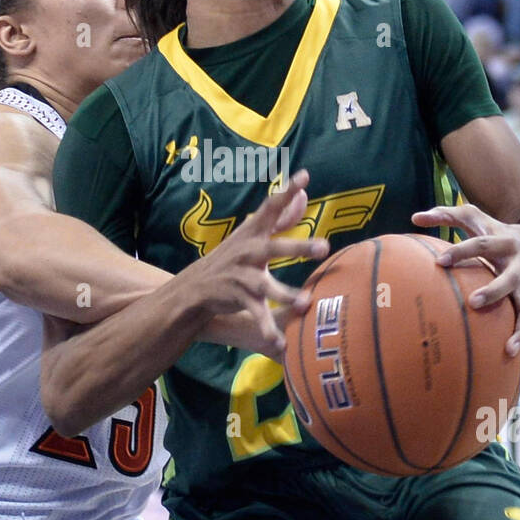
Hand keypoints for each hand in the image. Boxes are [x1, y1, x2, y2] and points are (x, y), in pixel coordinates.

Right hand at [182, 169, 327, 357]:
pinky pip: (256, 314)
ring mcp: (241, 275)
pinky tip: (281, 343)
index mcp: (253, 233)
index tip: (304, 176)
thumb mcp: (254, 235)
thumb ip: (281, 217)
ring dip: (285, 293)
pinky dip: (268, 329)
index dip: (287, 192)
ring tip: (305, 303)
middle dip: (299, 247)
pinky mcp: (237, 297)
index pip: (271, 208)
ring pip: (265, 284)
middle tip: (324, 247)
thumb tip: (303, 196)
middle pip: (275, 247)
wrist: (194, 289)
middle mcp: (248, 251)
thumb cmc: (233, 259)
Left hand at [410, 203, 519, 368]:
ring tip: (508, 350)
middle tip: (473, 302)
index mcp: (503, 243)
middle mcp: (519, 267)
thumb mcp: (477, 217)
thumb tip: (414, 216)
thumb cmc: (498, 232)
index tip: (440, 261)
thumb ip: (447, 214)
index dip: (461, 252)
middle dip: (494, 291)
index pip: (481, 244)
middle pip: (509, 279)